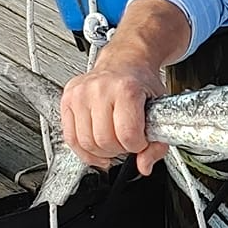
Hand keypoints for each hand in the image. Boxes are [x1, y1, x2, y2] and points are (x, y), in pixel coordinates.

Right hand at [60, 61, 168, 176]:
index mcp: (126, 89)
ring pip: (86, 143)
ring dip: (102, 151)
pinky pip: (70, 138)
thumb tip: (144, 166)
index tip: (140, 142)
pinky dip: (84, 151)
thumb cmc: (141, 83)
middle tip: (127, 142)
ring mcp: (80, 93)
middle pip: (104, 141)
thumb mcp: (159, 109)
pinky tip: (97, 150)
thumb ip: (158, 144)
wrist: (125, 62)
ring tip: (113, 142)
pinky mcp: (67, 99)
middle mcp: (100, 89)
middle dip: (119, 149)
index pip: (128, 135)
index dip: (137, 146)